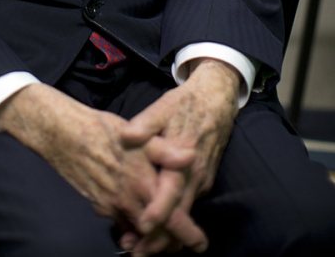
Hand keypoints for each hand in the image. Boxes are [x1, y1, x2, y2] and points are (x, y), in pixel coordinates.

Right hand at [0, 83, 201, 250]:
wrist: (63, 135)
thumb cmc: (103, 130)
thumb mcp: (138, 135)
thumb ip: (165, 150)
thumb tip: (191, 156)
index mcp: (143, 183)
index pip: (171, 219)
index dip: (187, 234)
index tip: (200, 245)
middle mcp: (129, 200)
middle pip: (155, 233)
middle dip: (169, 243)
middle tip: (182, 246)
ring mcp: (111, 205)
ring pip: (137, 230)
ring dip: (149, 238)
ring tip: (160, 240)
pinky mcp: (98, 204)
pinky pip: (119, 222)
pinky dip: (130, 228)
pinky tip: (134, 223)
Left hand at [119, 58, 239, 254]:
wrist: (216, 101)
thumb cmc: (185, 104)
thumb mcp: (164, 106)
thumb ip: (145, 123)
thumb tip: (127, 135)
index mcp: (184, 158)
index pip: (170, 191)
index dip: (157, 211)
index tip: (142, 226)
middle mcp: (195, 176)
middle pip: (178, 214)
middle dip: (159, 236)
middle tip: (135, 251)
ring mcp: (200, 181)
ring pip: (183, 214)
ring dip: (165, 233)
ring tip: (140, 247)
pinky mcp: (200, 182)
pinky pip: (186, 206)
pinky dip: (172, 221)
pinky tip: (155, 229)